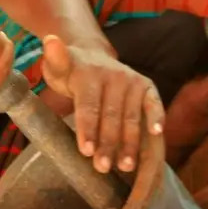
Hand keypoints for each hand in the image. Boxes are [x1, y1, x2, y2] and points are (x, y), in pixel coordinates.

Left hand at [41, 36, 164, 172]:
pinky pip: (153, 104)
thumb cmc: (72, 73)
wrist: (93, 58)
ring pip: (131, 117)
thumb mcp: (57, 67)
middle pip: (111, 116)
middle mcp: (115, 75)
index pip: (89, 105)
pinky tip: (157, 134)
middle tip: (102, 167)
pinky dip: (157, 117)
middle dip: (108, 144)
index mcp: (90, 74)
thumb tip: (50, 41)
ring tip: (126, 167)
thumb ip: (55, 60)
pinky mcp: (147, 88)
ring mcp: (133, 81)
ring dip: (130, 143)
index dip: (87, 129)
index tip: (86, 152)